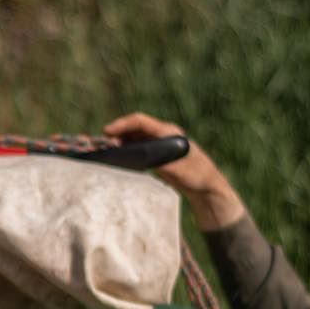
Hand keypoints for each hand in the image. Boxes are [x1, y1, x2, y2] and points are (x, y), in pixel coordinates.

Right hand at [102, 111, 245, 230]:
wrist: (205, 186)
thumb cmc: (198, 176)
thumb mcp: (182, 171)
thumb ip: (167, 166)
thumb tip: (150, 162)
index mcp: (168, 132)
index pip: (141, 122)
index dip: (123, 124)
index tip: (108, 131)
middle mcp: (162, 134)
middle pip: (134, 129)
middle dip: (117, 134)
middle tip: (103, 146)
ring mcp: (159, 144)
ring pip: (134, 138)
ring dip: (120, 143)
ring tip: (107, 152)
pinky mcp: (157, 154)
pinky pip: (138, 148)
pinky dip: (126, 151)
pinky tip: (118, 158)